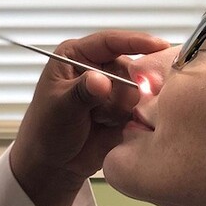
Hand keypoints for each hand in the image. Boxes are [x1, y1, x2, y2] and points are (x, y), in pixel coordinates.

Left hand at [10, 30, 168, 205]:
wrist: (55, 164)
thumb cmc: (47, 129)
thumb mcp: (61, 108)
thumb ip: (82, 92)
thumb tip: (102, 80)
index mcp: (77, 56)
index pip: (109, 42)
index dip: (135, 41)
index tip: (158, 45)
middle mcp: (98, 67)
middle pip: (131, 68)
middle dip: (124, 90)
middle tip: (102, 111)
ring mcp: (113, 89)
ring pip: (138, 91)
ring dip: (122, 110)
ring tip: (99, 121)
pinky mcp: (124, 110)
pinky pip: (142, 110)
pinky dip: (133, 121)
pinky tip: (116, 130)